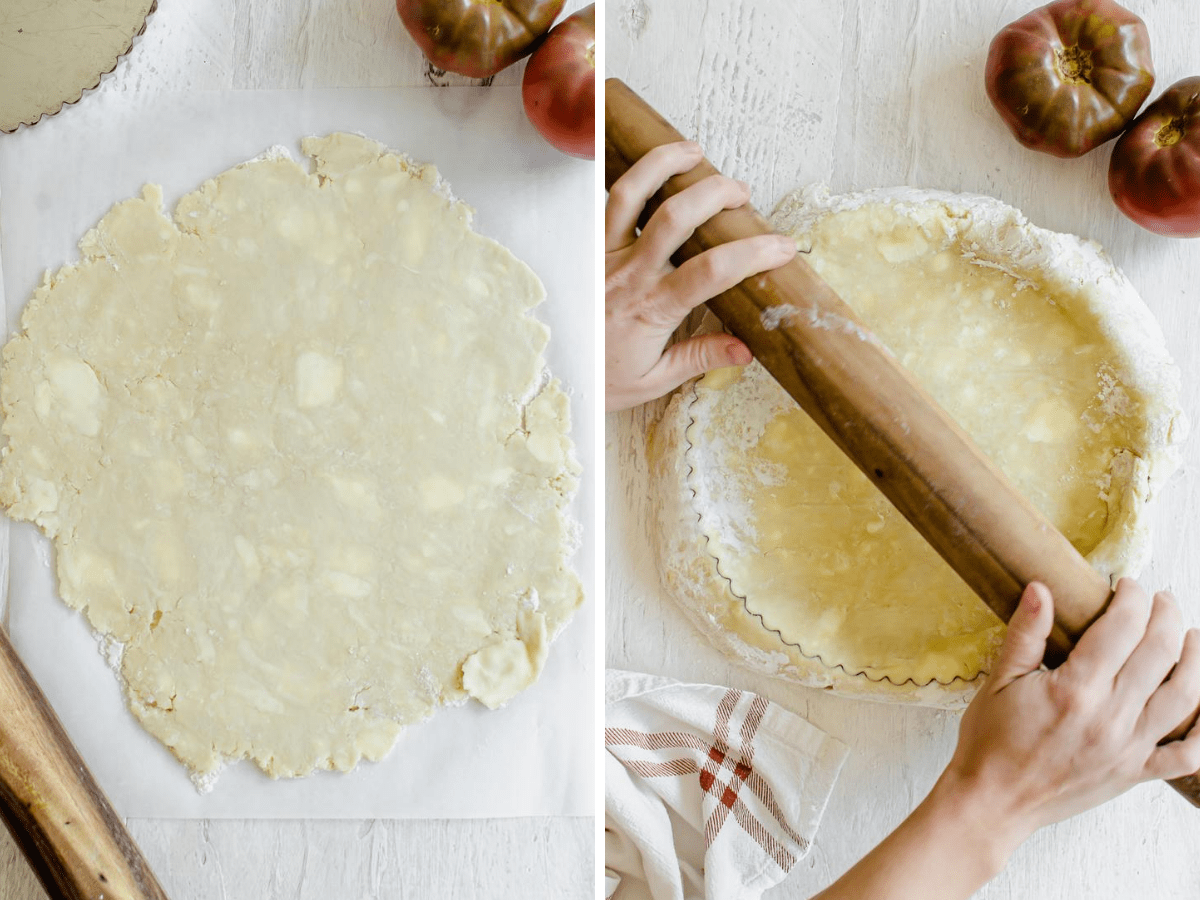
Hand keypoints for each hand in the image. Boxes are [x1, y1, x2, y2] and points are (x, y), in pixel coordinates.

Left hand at [605, 141, 795, 410]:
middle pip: (676, 217)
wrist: (553, 373)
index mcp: (652, 309)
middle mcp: (628, 274)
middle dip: (715, 195)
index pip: (711, 272)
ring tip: (692, 151)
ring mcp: (604, 255)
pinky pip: (603, 202)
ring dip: (664, 164)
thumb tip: (745, 350)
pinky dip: (626, 177)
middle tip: (740, 194)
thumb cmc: (602, 377)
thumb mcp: (655, 380)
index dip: (752, 254)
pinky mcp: (588, 247)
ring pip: (631, 194)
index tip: (783, 247)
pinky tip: (648, 166)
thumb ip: (700, 358)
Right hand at [945, 579, 1199, 855]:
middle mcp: (1110, 718)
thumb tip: (1041, 589)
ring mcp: (1129, 748)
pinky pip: (1188, 753)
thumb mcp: (997, 682)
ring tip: (1193, 636)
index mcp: (1075, 691)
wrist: (993, 802)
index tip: (1127, 585)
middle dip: (1167, 616)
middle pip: (1160, 653)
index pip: (1121, 629)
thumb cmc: (990, 743)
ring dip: (1196, 659)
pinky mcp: (1135, 772)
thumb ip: (1025, 634)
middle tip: (1161, 599)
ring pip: (1185, 695)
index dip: (1131, 598)